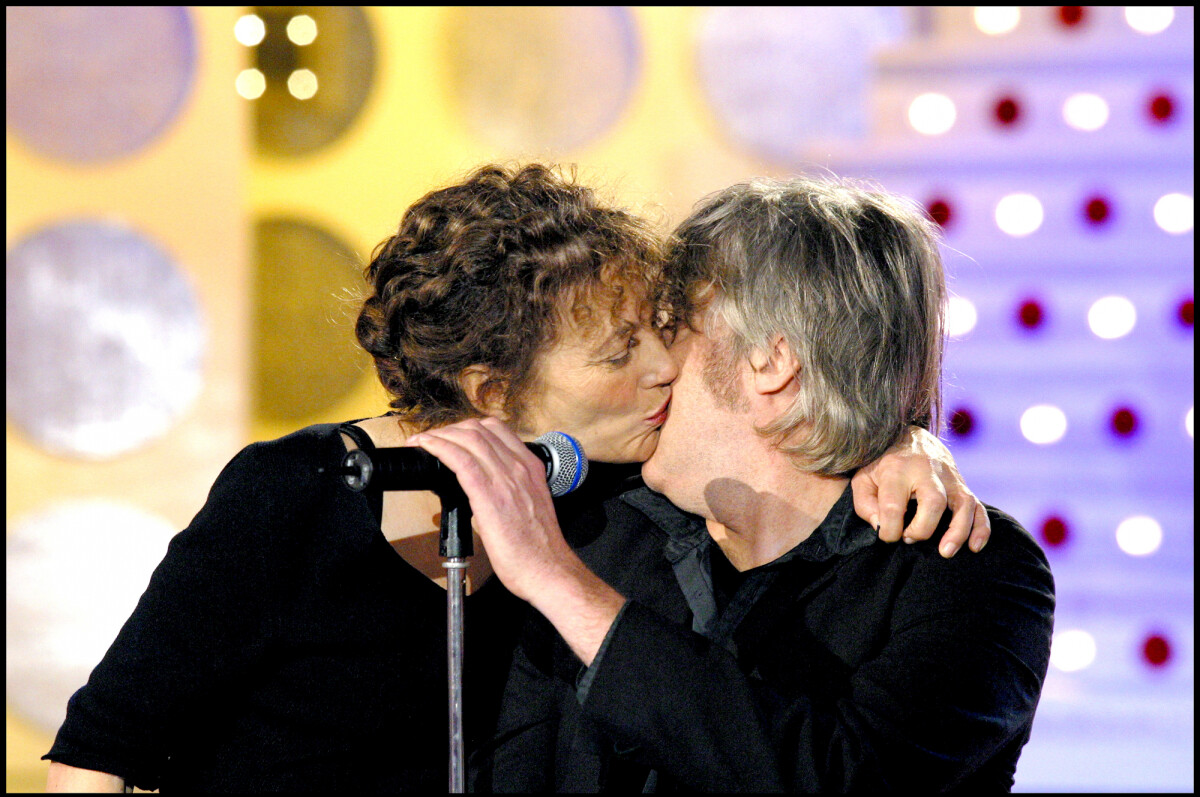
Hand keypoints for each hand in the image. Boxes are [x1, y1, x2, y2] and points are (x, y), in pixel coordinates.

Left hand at [409, 418, 574, 602]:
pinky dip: (438, 448)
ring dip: (438, 435)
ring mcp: (505, 478)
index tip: (451, 437)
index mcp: (530, 468)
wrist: (548, 570)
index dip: (467, 428)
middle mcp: (519, 467)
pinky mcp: (488, 495)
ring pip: (467, 438)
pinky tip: (425, 448)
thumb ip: (509, 492)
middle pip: (478, 429)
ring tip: (422, 443)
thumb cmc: (538, 548)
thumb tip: (481, 493)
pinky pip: (460, 459)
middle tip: (431, 441)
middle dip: (448, 429)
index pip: (496, 429)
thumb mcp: (530, 506)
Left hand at [850, 426, 989, 557]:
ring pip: (963, 504)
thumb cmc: (882, 465)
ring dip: (957, 531)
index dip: (889, 529)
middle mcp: (926, 471)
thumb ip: (866, 505)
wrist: (908, 436)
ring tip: (946, 552)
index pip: (893, 504)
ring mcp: (949, 477)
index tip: (887, 536)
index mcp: (896, 469)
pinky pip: (978, 507)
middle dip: (922, 529)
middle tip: (909, 539)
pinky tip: (974, 546)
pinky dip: (981, 528)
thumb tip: (881, 527)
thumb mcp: (863, 479)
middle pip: (933, 502)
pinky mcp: (962, 485)